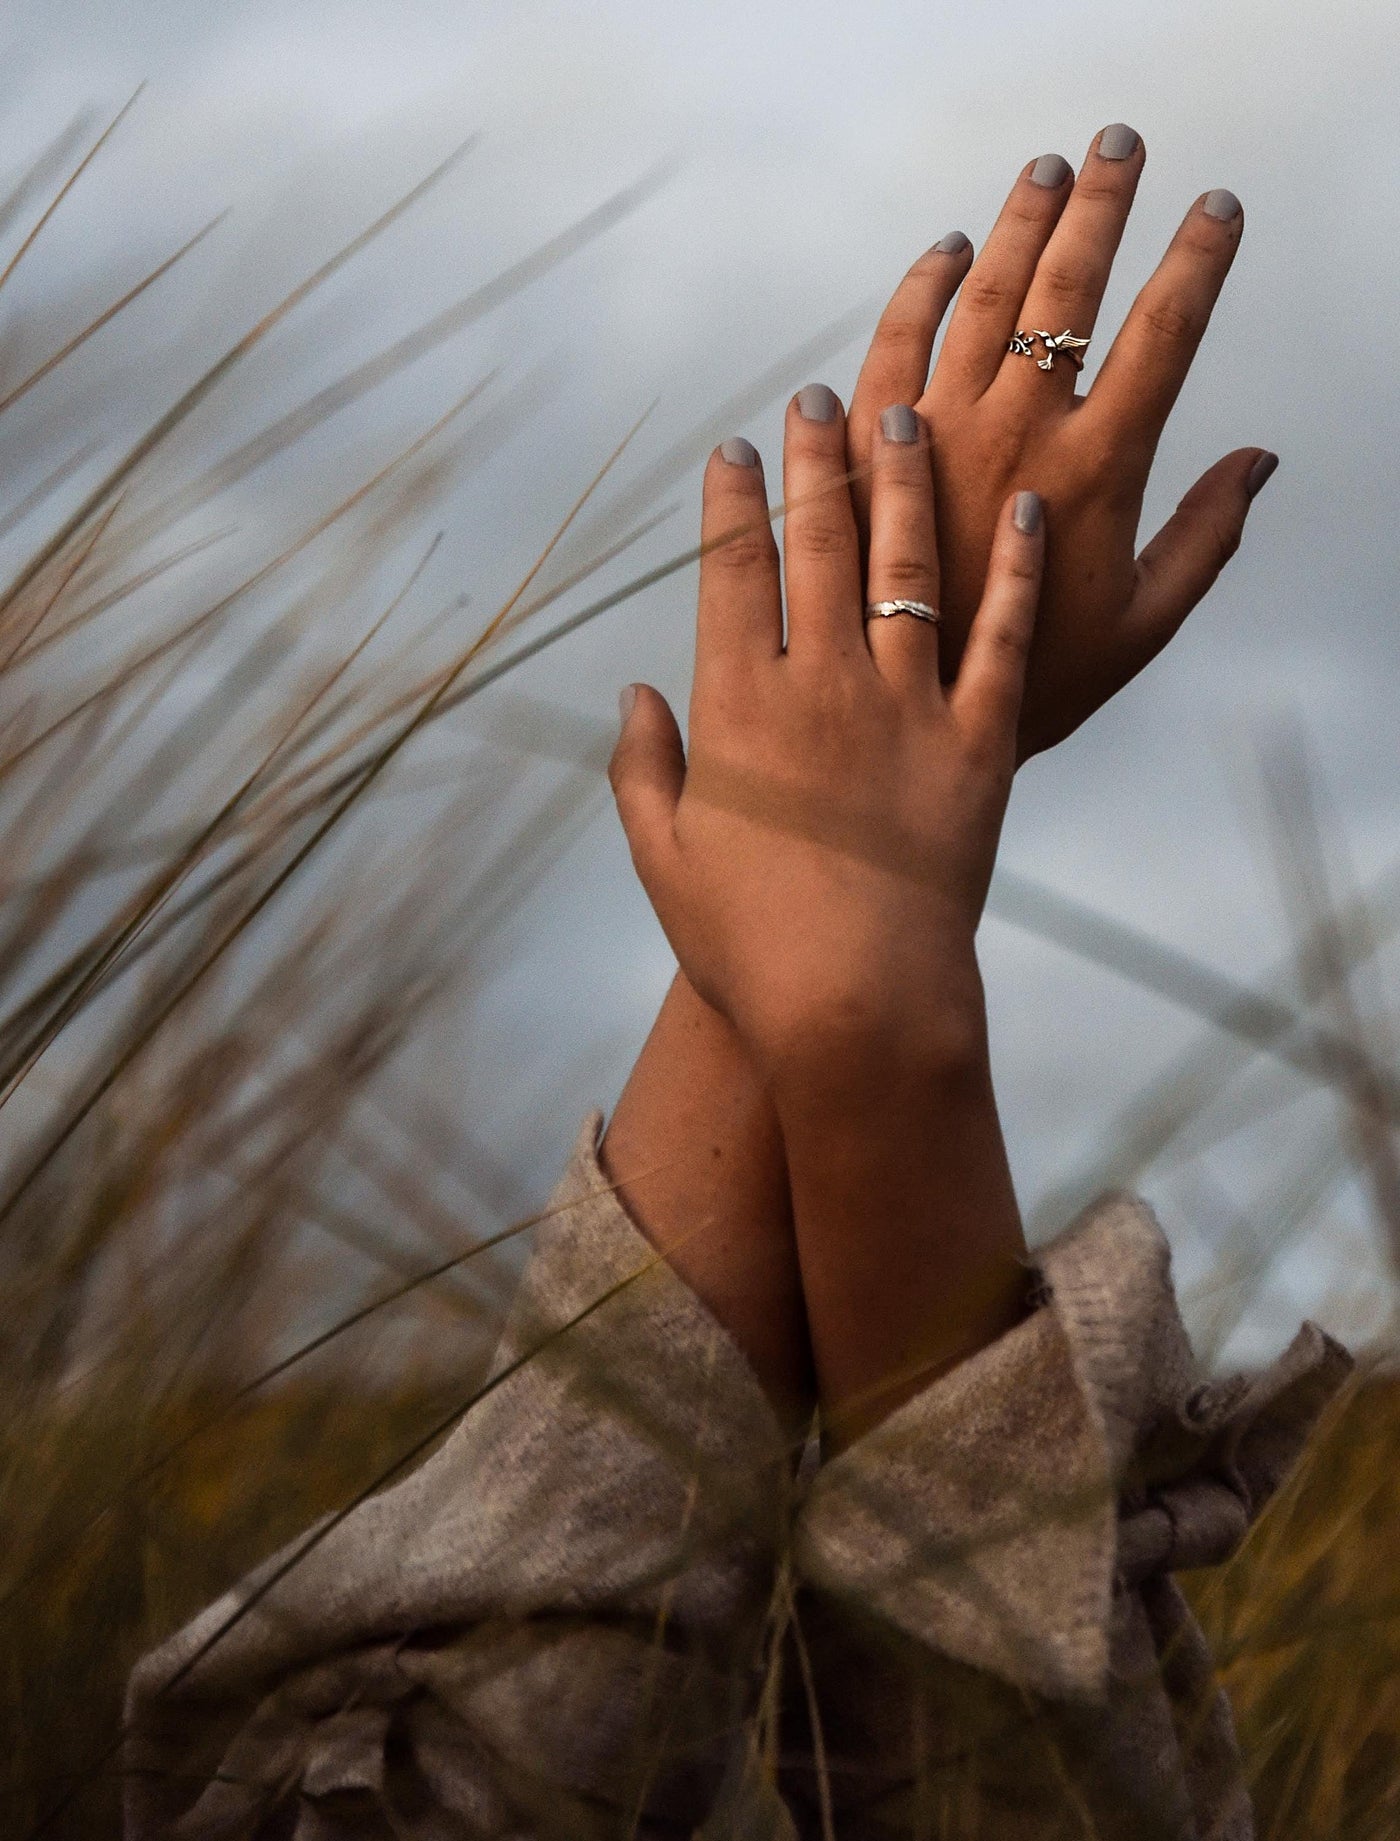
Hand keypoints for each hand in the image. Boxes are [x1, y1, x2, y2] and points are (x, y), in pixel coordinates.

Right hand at [608, 389, 1044, 1084]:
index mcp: (740, 707)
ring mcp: (909, 707)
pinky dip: (1014, 567)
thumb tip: (633, 697)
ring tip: (904, 417)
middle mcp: (825, 684)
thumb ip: (642, 769)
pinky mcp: (980, 744)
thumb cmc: (749, 945)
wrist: (861, 1004)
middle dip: (816, 460)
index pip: (733, 571)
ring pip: (906, 566)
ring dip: (904, 484)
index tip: (736, 450)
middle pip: (818, 544)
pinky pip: (1001, 636)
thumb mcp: (663, 860)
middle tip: (819, 397)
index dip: (733, 501)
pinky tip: (1021, 508)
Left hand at [844, 127, 1275, 756]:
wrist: (910, 727)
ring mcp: (939, 432)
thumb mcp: (1143, 626)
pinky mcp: (873, 449)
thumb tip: (1259, 461)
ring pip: (983, 300)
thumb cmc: (1037, 686)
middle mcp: (1018, 430)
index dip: (1195, 263)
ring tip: (1048, 170)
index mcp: (1096, 467)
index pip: (1162, 336)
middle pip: (1068, 291)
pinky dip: (921, 292)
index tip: (1216, 208)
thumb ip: (1206, 539)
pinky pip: (894, 345)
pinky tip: (945, 253)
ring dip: (1017, 225)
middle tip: (1121, 145)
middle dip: (1100, 209)